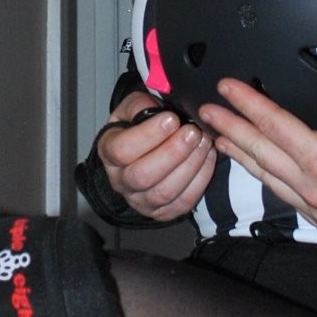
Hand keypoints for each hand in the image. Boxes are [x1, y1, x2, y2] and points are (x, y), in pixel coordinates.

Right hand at [96, 89, 216, 222]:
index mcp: (109, 152)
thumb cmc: (137, 127)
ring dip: (190, 165)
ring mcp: (141, 200)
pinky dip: (200, 179)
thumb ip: (141, 105)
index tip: (171, 119)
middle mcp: (121, 181)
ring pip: (165, 191)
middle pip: (144, 176)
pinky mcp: (162, 212)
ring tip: (204, 141)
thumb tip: (159, 110)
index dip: (148, 135)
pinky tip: (207, 157)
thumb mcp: (133, 108)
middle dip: (173, 152)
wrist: (142, 151)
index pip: (122, 150)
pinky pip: (183, 201)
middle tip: (193, 131)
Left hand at [198, 41, 316, 239]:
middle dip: (233, 130)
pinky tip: (261, 172)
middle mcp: (313, 189)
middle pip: (262, 155)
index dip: (248, 104)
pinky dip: (267, 180)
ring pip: (269, 180)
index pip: (275, 126)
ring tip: (222, 141)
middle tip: (207, 112)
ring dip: (244, 158)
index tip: (226, 86)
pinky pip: (286, 198)